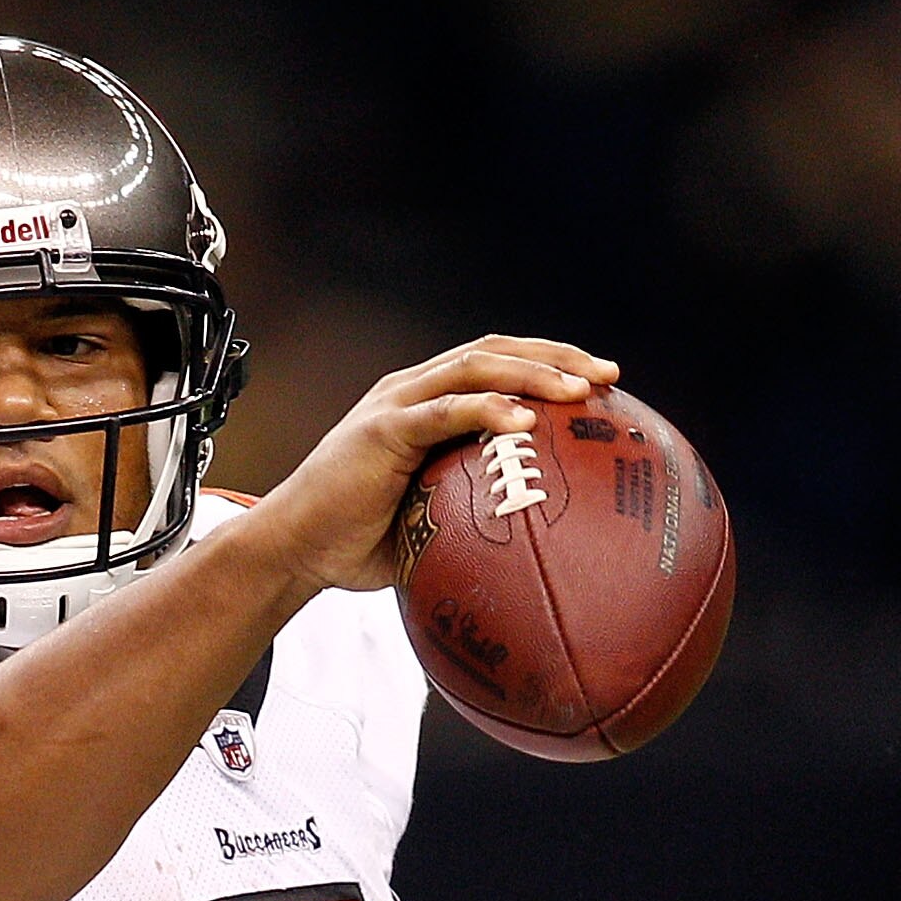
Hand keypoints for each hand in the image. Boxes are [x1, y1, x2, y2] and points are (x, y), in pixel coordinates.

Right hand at [251, 336, 621, 594]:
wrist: (292, 550)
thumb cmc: (353, 544)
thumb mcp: (425, 523)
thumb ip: (468, 513)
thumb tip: (527, 546)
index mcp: (424, 403)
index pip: (496, 365)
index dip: (549, 364)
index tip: (599, 385)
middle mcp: (412, 390)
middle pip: (497, 350)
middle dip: (558, 355)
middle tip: (608, 376)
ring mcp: (395, 404)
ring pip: (476, 367)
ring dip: (533, 372)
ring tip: (578, 390)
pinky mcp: (381, 430)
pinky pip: (443, 411)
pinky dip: (486, 409)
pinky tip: (523, 418)